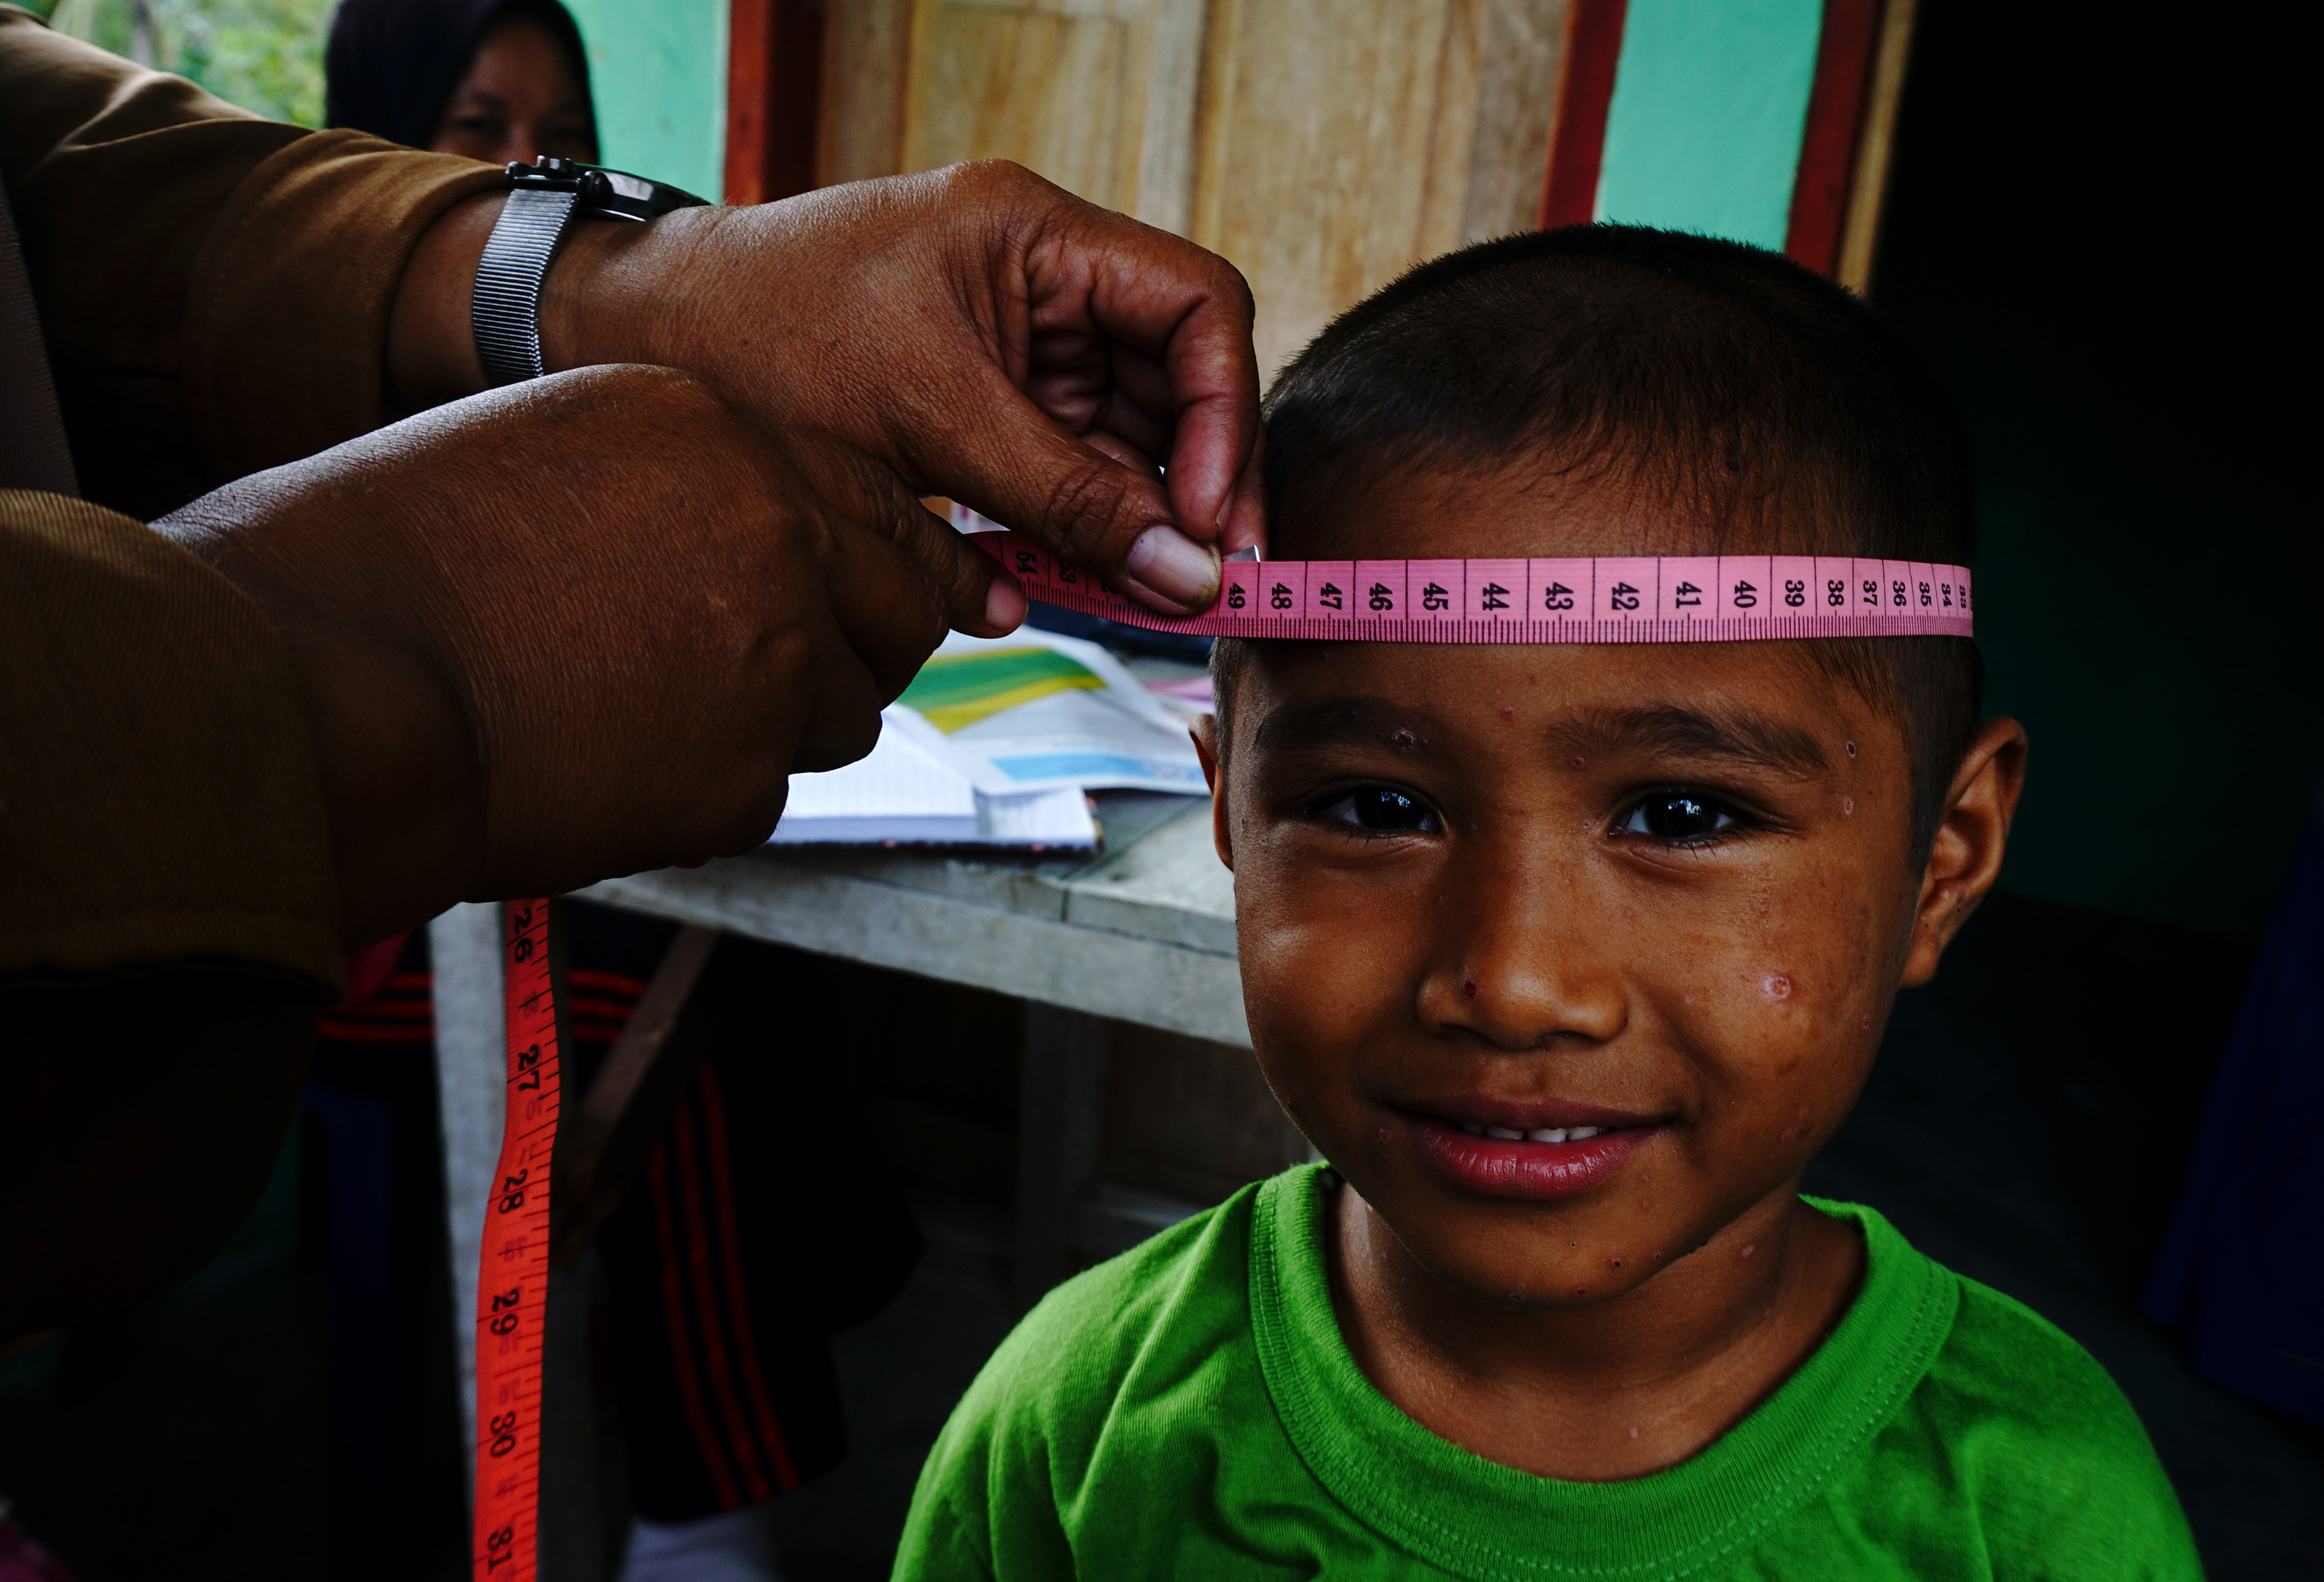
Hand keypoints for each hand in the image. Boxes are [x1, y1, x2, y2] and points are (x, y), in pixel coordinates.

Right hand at [157, 365, 965, 945]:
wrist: (327, 685)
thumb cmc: (382, 567)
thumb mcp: (539, 452)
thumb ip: (671, 484)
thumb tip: (750, 535)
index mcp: (716, 430)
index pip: (870, 498)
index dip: (900, 556)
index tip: (925, 591)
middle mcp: (771, 530)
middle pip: (899, 605)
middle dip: (871, 645)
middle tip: (813, 675)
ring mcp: (772, 656)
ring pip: (845, 708)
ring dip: (784, 724)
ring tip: (661, 720)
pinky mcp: (747, 775)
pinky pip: (768, 790)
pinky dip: (710, 790)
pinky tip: (615, 767)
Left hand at [391, 160, 1264, 613]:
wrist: (641, 347)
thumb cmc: (760, 339)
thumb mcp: (924, 419)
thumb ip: (1061, 497)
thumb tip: (1182, 572)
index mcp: (1034, 234)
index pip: (1194, 306)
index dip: (1223, 415)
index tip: (1208, 520)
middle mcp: (1041, 281)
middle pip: (1174, 379)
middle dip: (1192, 484)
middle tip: (1195, 583)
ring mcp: (1015, 346)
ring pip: (1125, 439)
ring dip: (1137, 522)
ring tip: (1139, 598)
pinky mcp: (981, 408)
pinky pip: (1063, 473)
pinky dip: (1076, 533)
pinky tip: (1075, 585)